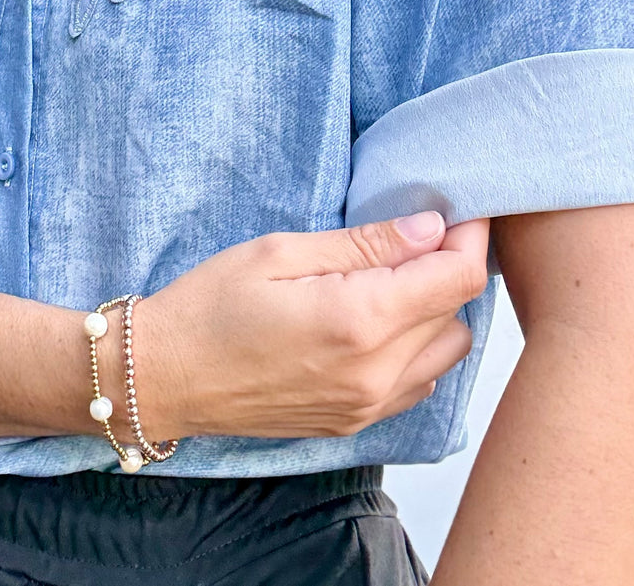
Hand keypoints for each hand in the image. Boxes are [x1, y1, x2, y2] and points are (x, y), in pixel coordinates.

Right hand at [131, 211, 490, 440]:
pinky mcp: (354, 423)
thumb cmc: (210, 306)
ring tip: (397, 276)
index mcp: (359, 321)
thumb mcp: (281, 252)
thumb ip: (365, 243)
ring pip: (447, 351)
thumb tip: (430, 228)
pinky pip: (419, 382)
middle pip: (459, 312)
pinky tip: (380, 319)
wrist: (163, 378)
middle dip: (452, 266)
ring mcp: (367, 407)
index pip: (457, 277)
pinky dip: (418, 346)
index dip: (470, 236)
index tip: (460, 210)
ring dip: (438, 309)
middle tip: (419, 233)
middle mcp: (375, 373)